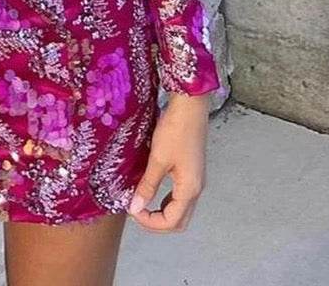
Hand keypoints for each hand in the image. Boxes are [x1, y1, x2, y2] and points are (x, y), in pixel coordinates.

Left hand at [128, 91, 210, 232]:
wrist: (190, 106)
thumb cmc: (175, 130)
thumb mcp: (157, 159)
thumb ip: (147, 185)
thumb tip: (135, 207)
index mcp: (190, 189)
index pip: (171, 222)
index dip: (150, 222)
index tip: (132, 210)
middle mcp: (197, 189)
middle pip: (179, 221)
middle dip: (157, 222)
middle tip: (136, 212)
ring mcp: (196, 180)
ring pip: (181, 209)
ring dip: (162, 212)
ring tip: (141, 202)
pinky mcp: (192, 170)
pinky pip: (180, 195)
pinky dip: (166, 200)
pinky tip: (152, 190)